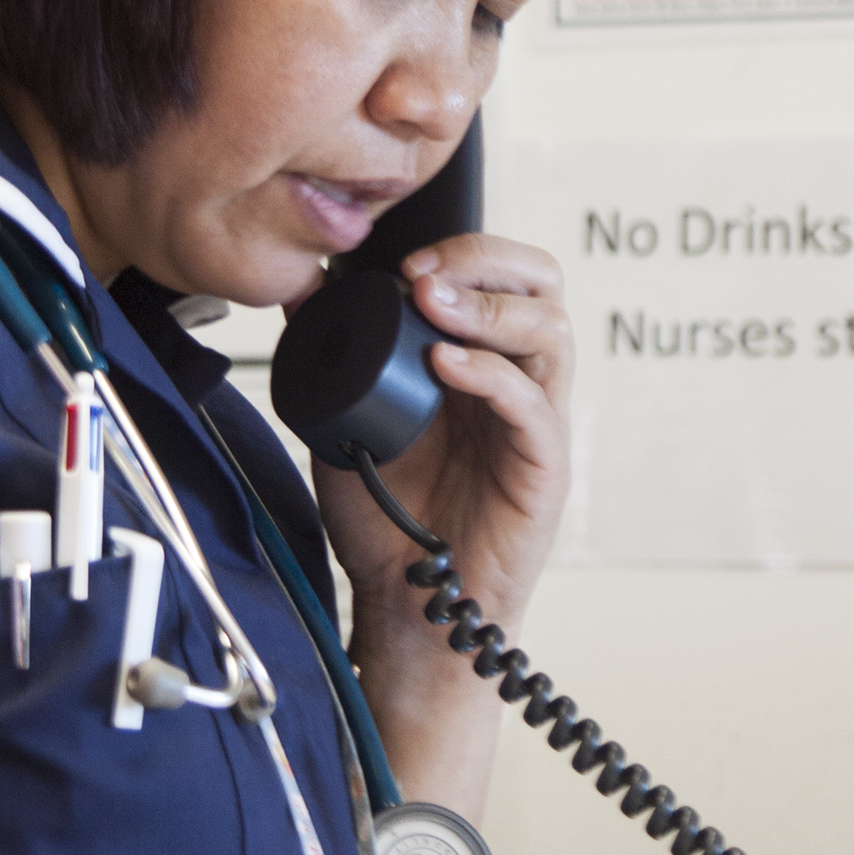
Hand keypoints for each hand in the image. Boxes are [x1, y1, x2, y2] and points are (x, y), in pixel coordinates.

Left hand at [311, 231, 572, 639]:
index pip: (504, 275)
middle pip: (543, 286)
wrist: (401, 604)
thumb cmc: (385, 515)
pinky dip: (492, 374)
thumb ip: (333, 352)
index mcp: (479, 361)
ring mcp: (534, 424)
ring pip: (553, 332)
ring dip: (490, 307)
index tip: (402, 258)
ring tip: (432, 306)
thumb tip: (300, 282)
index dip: (463, 250)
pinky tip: (446, 364)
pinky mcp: (541, 470)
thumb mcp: (346, 415)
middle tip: (423, 273)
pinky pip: (535, 409)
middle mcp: (517, 382)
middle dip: (486, 261)